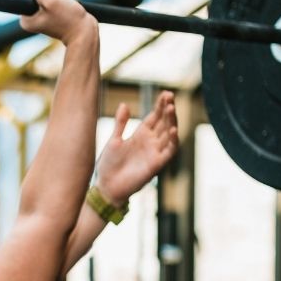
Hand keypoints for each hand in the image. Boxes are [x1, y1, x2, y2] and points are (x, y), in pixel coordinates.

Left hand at [19, 0, 97, 47]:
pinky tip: (71, 5)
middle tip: (62, 5)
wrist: (85, 32)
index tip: (51, 4)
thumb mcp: (51, 1)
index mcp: (27, 20)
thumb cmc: (69, 19)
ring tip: (69, 6)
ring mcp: (43, 16)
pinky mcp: (53, 13)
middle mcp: (33, 19)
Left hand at [95, 91, 178, 206]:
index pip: (155, 116)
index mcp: (141, 134)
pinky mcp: (157, 164)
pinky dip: (173, 141)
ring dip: (171, 121)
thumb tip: (124, 104)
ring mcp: (155, 152)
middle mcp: (151, 142)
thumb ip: (120, 123)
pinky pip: (169, 151)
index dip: (160, 105)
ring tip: (171, 108)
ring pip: (168, 133)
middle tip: (170, 96)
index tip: (165, 93)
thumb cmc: (109, 165)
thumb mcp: (114, 140)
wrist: (107, 187)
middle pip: (164, 122)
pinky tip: (173, 130)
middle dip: (168, 109)